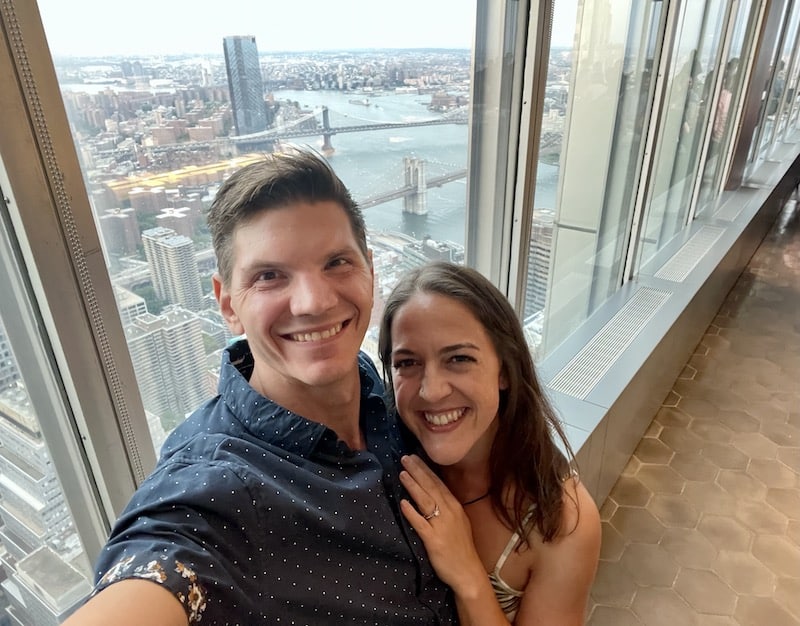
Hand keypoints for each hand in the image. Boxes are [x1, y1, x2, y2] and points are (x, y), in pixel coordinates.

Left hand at [399, 455, 485, 592]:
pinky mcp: (434, 540)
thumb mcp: (458, 521)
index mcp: (455, 506)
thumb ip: (446, 507)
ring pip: (425, 501)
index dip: (425, 470)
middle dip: (417, 471)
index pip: (438, 483)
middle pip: (431, 487)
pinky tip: (403, 503)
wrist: (467, 571)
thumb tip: (431, 492)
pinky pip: (420, 523)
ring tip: (402, 473)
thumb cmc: (460, 547)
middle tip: (405, 458)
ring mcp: (441, 525)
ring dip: (413, 485)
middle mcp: (449, 512)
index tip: (414, 458)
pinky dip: (411, 512)